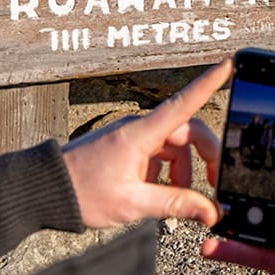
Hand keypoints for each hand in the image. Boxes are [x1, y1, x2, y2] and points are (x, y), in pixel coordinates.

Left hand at [61, 59, 228, 229]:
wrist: (46, 190)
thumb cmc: (82, 193)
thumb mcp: (133, 204)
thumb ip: (176, 205)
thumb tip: (210, 212)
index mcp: (141, 134)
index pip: (184, 102)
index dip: (210, 83)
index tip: (229, 63)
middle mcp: (140, 128)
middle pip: (189, 131)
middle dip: (207, 157)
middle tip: (214, 186)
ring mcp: (134, 137)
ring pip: (176, 147)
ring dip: (185, 172)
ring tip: (177, 200)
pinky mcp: (129, 147)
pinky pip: (161, 154)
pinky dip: (168, 173)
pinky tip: (159, 193)